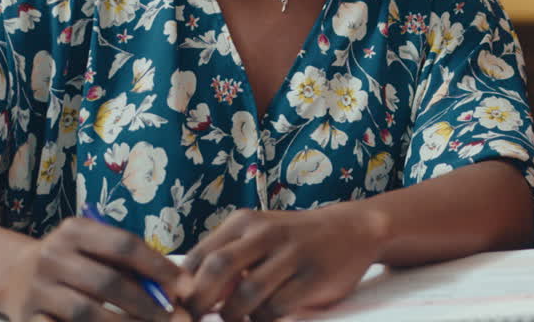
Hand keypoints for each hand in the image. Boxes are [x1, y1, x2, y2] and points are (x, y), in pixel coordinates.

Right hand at [0, 216, 191, 321]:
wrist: (13, 275)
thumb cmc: (74, 261)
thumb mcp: (96, 249)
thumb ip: (131, 265)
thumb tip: (179, 289)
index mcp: (76, 230)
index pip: (125, 246)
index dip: (159, 268)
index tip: (187, 287)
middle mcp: (53, 255)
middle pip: (109, 283)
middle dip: (148, 305)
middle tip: (177, 320)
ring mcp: (37, 288)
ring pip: (87, 312)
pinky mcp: (27, 318)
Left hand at [181, 205, 389, 321]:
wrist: (353, 230)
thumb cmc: (295, 239)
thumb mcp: (259, 235)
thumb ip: (228, 257)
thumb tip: (189, 293)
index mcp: (245, 222)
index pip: (199, 257)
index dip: (184, 288)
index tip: (181, 307)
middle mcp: (266, 233)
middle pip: (217, 270)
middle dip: (201, 303)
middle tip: (197, 321)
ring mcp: (291, 254)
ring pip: (246, 295)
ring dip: (233, 317)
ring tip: (235, 321)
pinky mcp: (313, 277)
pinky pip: (275, 309)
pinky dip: (261, 321)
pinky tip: (263, 318)